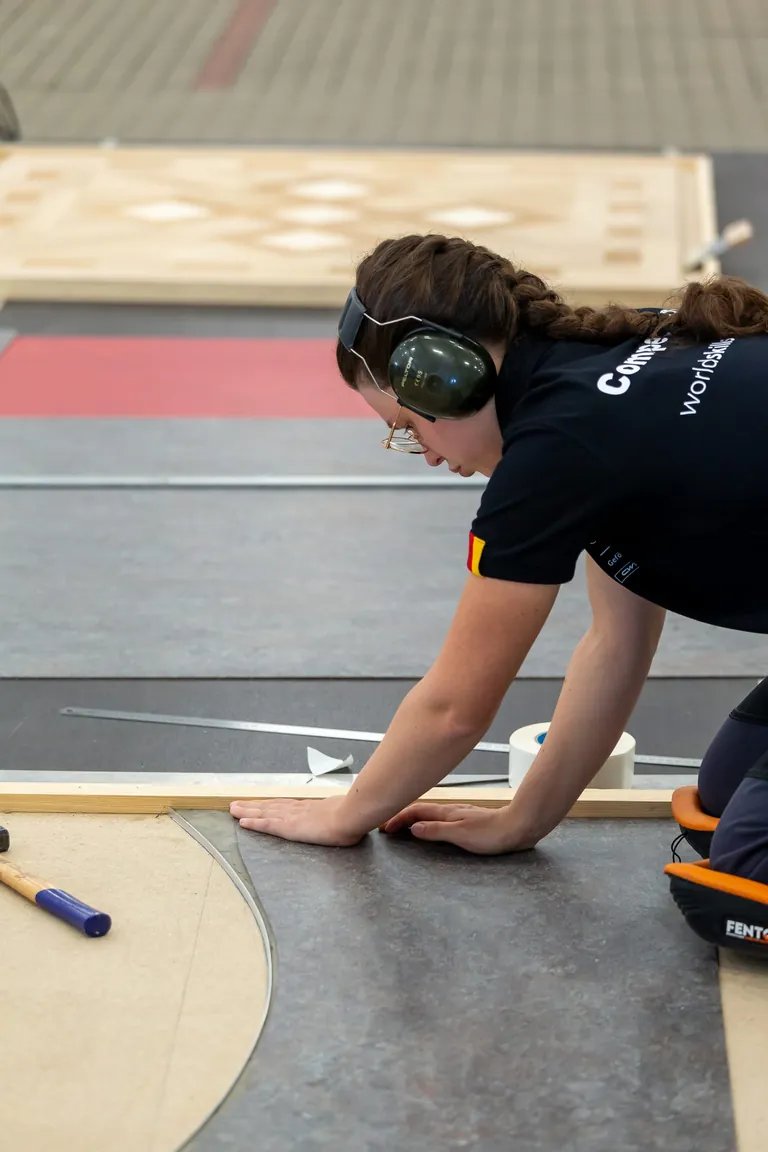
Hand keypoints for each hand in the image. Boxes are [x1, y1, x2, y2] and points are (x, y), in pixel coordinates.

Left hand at [230, 795, 363, 846]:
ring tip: (233, 809)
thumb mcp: (344, 812)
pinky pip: (267, 824)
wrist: (351, 816)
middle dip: (252, 806)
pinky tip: (242, 822)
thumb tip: (344, 817)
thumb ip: (338, 815)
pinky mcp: (289, 827)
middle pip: (269, 806)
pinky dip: (254, 823)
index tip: (257, 803)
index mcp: (310, 808)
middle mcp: (297, 810)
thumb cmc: (351, 816)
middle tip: (235, 804)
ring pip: (264, 813)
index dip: (269, 804)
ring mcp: (292, 817)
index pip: (284, 805)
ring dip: (247, 811)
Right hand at [380, 803, 529, 854]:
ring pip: (430, 813)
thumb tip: (413, 828)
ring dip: (414, 818)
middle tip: (387, 825)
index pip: (415, 811)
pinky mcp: (468, 820)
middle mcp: (451, 811)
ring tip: (403, 826)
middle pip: (420, 810)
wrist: (518, 827)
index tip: (384, 826)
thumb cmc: (492, 833)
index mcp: (447, 813)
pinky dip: (427, 821)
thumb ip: (436, 831)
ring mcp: (460, 814)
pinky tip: (431, 827)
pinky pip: (440, 818)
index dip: (398, 817)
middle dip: (401, 815)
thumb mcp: (461, 834)